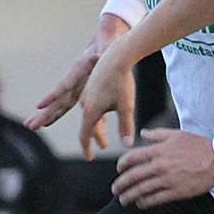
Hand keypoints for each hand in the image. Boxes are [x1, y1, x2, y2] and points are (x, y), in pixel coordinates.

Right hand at [27, 15, 130, 130]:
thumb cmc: (106, 43)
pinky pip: (68, 105)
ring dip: (47, 116)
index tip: (39, 106)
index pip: (62, 86)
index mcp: (78, 71)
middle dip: (44, 113)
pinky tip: (46, 124)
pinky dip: (57, 114)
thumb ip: (101, 52)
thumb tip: (98, 55)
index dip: (51, 96)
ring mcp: (74, 85)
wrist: (104, 38)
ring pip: (59, 105)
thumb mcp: (106, 48)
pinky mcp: (79, 89)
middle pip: (57, 100)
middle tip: (29, 125)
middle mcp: (72, 79)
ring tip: (31, 126)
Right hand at [78, 36, 138, 159]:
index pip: (85, 134)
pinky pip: (93, 107)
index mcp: (90, 110)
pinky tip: (106, 118)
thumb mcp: (126, 106)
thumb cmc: (122, 81)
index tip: (89, 158)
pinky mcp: (93, 86)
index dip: (86, 147)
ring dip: (97, 129)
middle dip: (91, 140)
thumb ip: (126, 126)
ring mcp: (88, 94)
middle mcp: (85, 103)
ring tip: (104, 141)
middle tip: (96, 151)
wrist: (117, 55)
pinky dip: (98, 117)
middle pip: (87, 127)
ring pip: (91, 116)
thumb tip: (127, 144)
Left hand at [112, 129, 213, 208]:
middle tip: (115, 190)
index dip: (121, 165)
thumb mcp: (176, 134)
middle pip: (133, 177)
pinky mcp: (176, 192)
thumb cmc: (198, 145)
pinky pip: (155, 199)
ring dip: (129, 196)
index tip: (119, 170)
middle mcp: (160, 166)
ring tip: (123, 200)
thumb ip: (157, 134)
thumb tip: (143, 133)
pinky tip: (140, 204)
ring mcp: (167, 180)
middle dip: (120, 185)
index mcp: (158, 151)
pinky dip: (145, 202)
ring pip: (141, 190)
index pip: (132, 158)